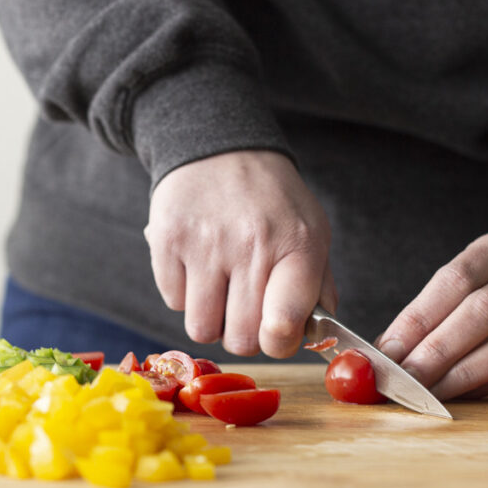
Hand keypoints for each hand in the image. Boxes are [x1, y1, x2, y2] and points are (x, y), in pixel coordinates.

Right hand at [145, 150, 335, 357]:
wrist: (220, 146)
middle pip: (241, 340)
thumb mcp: (312, 232)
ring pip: (202, 330)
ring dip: (211, 317)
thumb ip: (319, 288)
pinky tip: (197, 264)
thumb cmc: (271, 200)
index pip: (283, 326)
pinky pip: (173, 302)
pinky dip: (185, 293)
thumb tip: (313, 338)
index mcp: (299, 245)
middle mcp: (252, 244)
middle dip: (243, 332)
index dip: (279, 342)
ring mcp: (206, 243)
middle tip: (245, 305)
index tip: (276, 331)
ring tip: (220, 285)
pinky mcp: (168, 239)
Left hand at [376, 230, 487, 400]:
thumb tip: (383, 355)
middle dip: (438, 349)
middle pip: (484, 309)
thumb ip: (425, 318)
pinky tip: (456, 396)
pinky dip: (485, 385)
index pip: (455, 278)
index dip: (419, 317)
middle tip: (406, 377)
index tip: (388, 350)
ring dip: (462, 373)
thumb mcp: (460, 289)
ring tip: (427, 391)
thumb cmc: (483, 297)